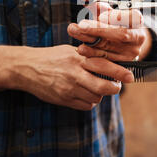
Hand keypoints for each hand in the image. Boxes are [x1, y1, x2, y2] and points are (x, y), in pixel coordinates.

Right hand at [10, 45, 133, 110]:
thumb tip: (109, 61)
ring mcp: (69, 88)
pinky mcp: (64, 99)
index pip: (104, 65)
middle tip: (116, 86)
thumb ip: (87, 56)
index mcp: (77, 59)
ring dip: (100, 94)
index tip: (130, 76)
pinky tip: (85, 94)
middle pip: (103, 86)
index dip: (119, 72)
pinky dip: (90, 101)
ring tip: (96, 87)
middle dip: (114, 88)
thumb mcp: (69, 51)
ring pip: (95, 97)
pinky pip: (85, 105)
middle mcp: (74, 74)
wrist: (26, 68)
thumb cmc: (50, 57)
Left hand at [67, 0, 152, 60]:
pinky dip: (92, 54)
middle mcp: (137, 37)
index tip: (100, 16)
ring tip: (74, 31)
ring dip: (89, 40)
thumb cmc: (110, 22)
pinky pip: (106, 60)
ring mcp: (131, 52)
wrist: (121, 42)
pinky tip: (81, 48)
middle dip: (98, 30)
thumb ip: (93, 1)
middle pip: (120, 34)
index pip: (130, 17)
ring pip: (111, 47)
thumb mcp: (104, 10)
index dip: (116, 17)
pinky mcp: (122, 63)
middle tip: (80, 25)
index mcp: (137, 20)